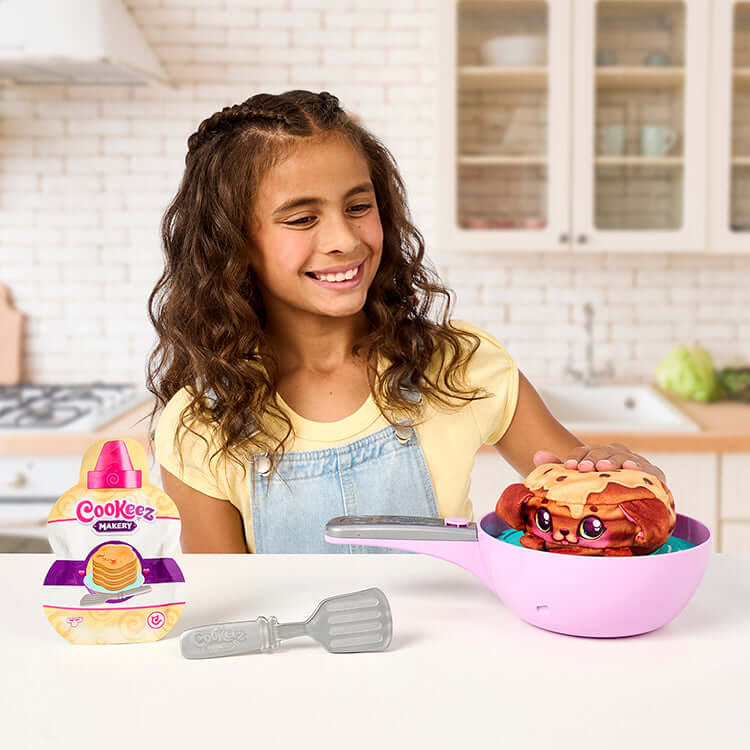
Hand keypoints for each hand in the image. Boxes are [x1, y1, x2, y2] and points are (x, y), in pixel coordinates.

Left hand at [533, 443, 665, 483]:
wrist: (628, 508)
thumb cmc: (596, 493)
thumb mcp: (575, 482)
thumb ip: (556, 467)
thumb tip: (537, 455)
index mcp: (594, 455)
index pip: (583, 452)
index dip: (576, 458)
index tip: (570, 467)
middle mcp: (614, 455)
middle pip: (603, 452)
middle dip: (594, 459)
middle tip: (587, 468)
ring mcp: (634, 462)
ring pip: (623, 456)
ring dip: (614, 460)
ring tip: (606, 467)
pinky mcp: (653, 473)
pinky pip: (649, 468)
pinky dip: (642, 467)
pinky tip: (633, 468)